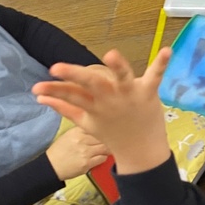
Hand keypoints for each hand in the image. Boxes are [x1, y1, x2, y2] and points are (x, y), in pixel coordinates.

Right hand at [32, 47, 173, 177]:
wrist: (143, 153)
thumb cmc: (112, 134)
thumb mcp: (86, 122)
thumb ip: (63, 108)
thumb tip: (40, 97)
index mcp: (95, 105)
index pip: (71, 95)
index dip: (54, 91)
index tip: (37, 88)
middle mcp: (110, 98)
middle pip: (90, 83)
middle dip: (74, 75)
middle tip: (57, 68)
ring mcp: (130, 94)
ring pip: (121, 77)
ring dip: (117, 65)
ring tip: (111, 55)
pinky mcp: (148, 92)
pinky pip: (155, 76)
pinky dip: (161, 64)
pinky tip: (167, 50)